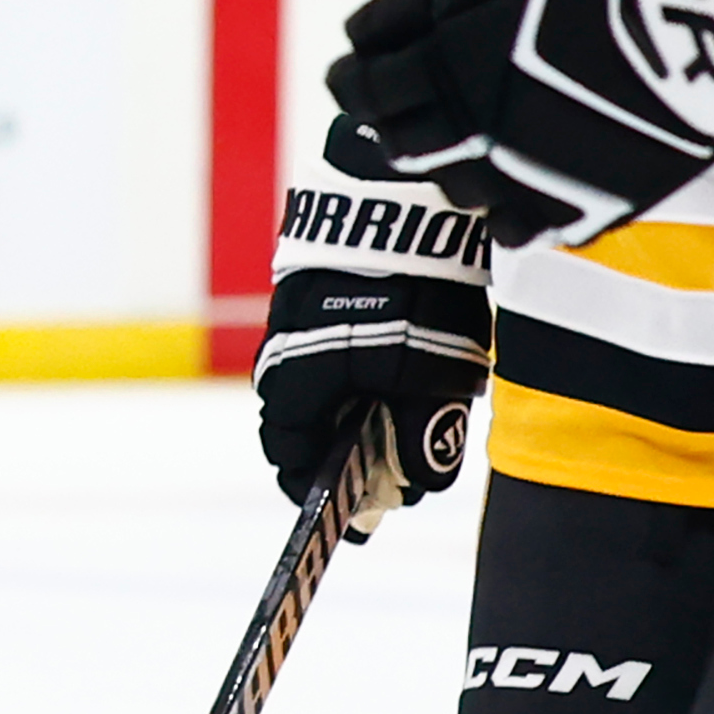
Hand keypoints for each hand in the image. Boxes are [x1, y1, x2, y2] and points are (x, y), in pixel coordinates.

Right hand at [256, 108, 490, 527]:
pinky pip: (329, 342)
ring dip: (354, 404)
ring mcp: (294, 312)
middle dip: (344, 449)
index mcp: (296, 383)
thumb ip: (423, 439)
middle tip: (392, 465)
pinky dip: (358, 365)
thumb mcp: (431, 378)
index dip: (320, 492)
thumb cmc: (415, 295)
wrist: (407, 196)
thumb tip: (415, 483)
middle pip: (303, 421)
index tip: (354, 516)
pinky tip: (401, 357)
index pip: (288, 457)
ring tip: (405, 408)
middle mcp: (282, 350)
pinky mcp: (315, 282)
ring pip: (318, 380)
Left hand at [327, 0, 713, 249]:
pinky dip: (505, 208)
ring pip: (445, 179)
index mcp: (439, 30)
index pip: (365, 55)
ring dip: (442, 160)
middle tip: (382, 107)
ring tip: (454, 147)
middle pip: (387, 121)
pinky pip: (509, 225)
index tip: (364, 59)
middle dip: (378, 109)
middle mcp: (460, 101)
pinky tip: (516, 187)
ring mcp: (513, 159)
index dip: (361, 56)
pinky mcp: (568, 202)